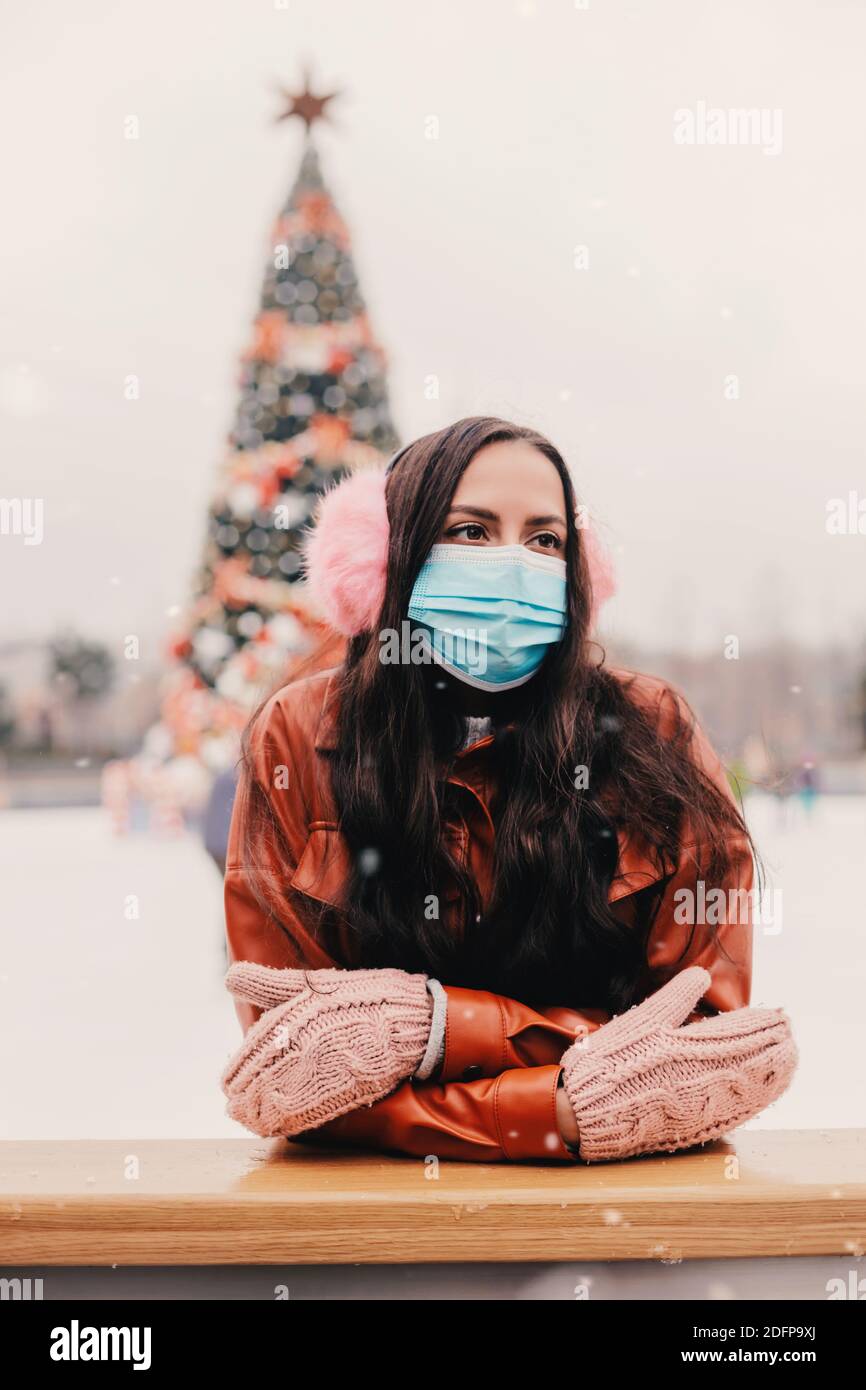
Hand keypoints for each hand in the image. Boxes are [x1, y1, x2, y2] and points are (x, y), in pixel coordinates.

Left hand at [221, 962, 433, 1137]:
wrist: (411, 1017)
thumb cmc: (359, 995)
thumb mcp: (312, 983)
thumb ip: (269, 983)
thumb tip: (230, 975)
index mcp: (298, 1015)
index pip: (255, 1050)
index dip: (237, 1072)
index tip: (227, 1085)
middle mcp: (309, 1042)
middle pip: (264, 1078)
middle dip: (244, 1097)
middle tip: (233, 1108)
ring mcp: (328, 1067)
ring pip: (282, 1099)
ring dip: (260, 1113)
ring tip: (249, 1120)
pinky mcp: (347, 1088)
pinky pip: (310, 1111)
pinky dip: (289, 1122)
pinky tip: (277, 1127)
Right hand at [559, 966, 797, 1162]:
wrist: (586, 1112)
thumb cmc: (609, 1062)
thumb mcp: (639, 1021)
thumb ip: (675, 998)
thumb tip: (703, 976)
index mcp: (688, 1047)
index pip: (737, 1032)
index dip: (761, 1024)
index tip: (781, 1016)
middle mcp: (700, 1078)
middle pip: (750, 1059)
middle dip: (773, 1045)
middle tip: (791, 1033)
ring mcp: (700, 1105)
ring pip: (748, 1088)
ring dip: (772, 1073)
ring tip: (789, 1060)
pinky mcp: (693, 1127)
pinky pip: (735, 1114)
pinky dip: (756, 1101)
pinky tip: (765, 1095)